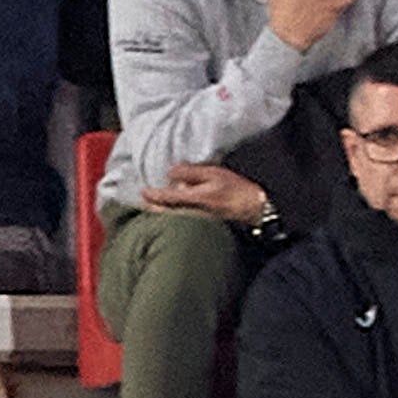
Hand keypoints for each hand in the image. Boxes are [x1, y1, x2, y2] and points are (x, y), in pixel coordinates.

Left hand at [145, 161, 269, 224]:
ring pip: (173, 217)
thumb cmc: (237, 190)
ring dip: (163, 213)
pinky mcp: (203, 224)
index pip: (166, 197)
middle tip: (144, 203)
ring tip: (154, 208)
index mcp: (193, 198)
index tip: (143, 192)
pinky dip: (174, 216)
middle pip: (166, 212)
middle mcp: (191, 213)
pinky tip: (174, 213)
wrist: (255, 209)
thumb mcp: (215, 174)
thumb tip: (171, 172)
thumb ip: (191, 172)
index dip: (153, 195)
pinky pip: (183, 219)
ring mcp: (197, 221)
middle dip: (154, 208)